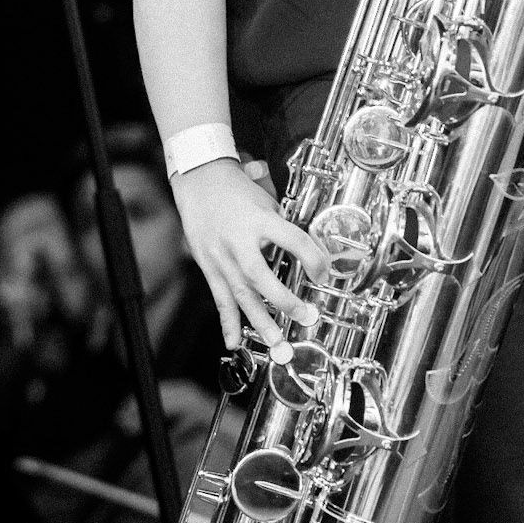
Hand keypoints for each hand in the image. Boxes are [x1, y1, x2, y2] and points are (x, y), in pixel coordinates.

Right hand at [172, 159, 325, 354]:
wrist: (199, 180)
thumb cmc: (237, 190)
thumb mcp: (267, 202)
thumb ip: (281, 229)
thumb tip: (306, 254)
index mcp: (259, 219)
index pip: (293, 240)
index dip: (313, 258)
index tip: (323, 274)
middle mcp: (238, 240)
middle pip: (261, 276)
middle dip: (284, 301)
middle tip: (305, 316)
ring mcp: (220, 255)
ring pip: (240, 293)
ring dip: (259, 321)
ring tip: (276, 342)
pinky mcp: (208, 265)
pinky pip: (219, 297)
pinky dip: (227, 321)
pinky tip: (234, 341)